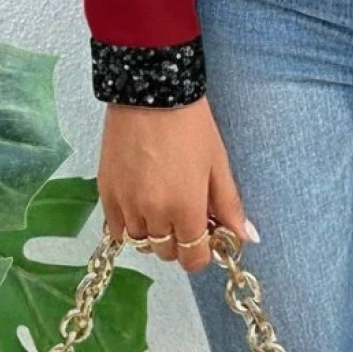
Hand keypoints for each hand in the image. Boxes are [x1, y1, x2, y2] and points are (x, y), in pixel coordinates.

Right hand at [98, 95, 257, 271]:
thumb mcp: (218, 162)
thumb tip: (246, 237)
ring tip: (163, 201)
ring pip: (141, 243)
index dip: (201, 251)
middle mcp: (153, 215)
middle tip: (186, 210)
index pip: (192, 259)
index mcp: (186, 209)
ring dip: (154, 231)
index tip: (206, 233)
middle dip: (179, 239)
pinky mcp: (105, 194)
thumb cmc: (192, 125)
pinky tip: (141, 201)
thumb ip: (229, 204)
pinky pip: (116, 229)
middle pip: (166, 253)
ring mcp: (126, 206)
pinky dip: (129, 223)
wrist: (152, 92)